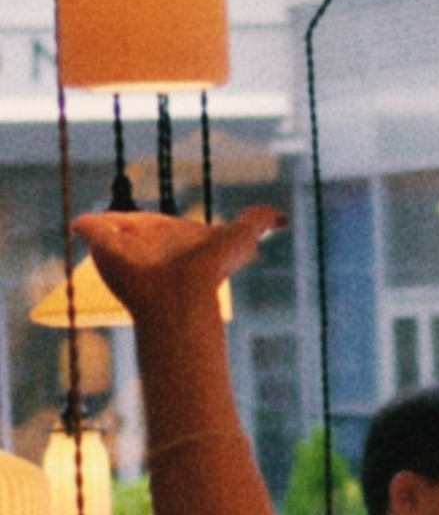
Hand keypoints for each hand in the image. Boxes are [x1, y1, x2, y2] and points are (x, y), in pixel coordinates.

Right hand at [73, 206, 285, 321]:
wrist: (181, 295)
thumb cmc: (210, 270)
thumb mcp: (240, 240)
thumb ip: (256, 223)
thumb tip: (281, 218)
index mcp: (175, 237)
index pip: (161, 228)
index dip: (161, 229)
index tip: (159, 229)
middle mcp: (149, 244)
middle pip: (135, 228)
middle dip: (133, 228)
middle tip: (130, 227)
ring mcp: (125, 248)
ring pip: (111, 229)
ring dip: (109, 226)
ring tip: (104, 224)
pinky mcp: (102, 248)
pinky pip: (90, 229)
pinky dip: (87, 227)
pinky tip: (82, 223)